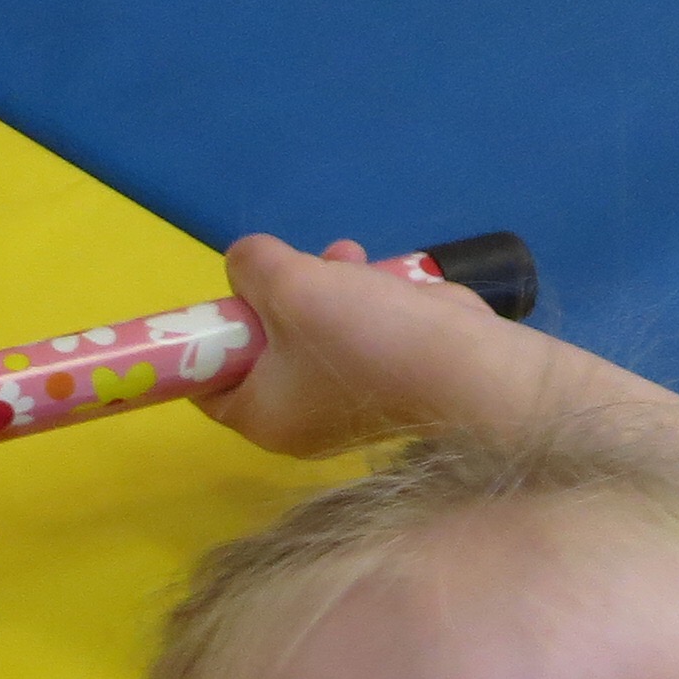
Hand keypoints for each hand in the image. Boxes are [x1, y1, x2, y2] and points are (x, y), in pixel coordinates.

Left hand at [200, 232, 519, 459]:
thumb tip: (246, 264)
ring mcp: (348, 402)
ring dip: (326, 283)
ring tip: (346, 258)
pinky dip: (363, 299)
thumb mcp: (289, 284)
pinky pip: (357, 332)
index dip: (207, 336)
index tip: (224, 295)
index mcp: (264, 416)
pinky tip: (380, 275)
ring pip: (314, 329)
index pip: (207, 384)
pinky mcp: (388, 380)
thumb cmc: (365, 337)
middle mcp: (300, 420)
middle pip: (263, 346)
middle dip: (278, 293)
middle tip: (293, 265)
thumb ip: (252, 265)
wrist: (470, 369)